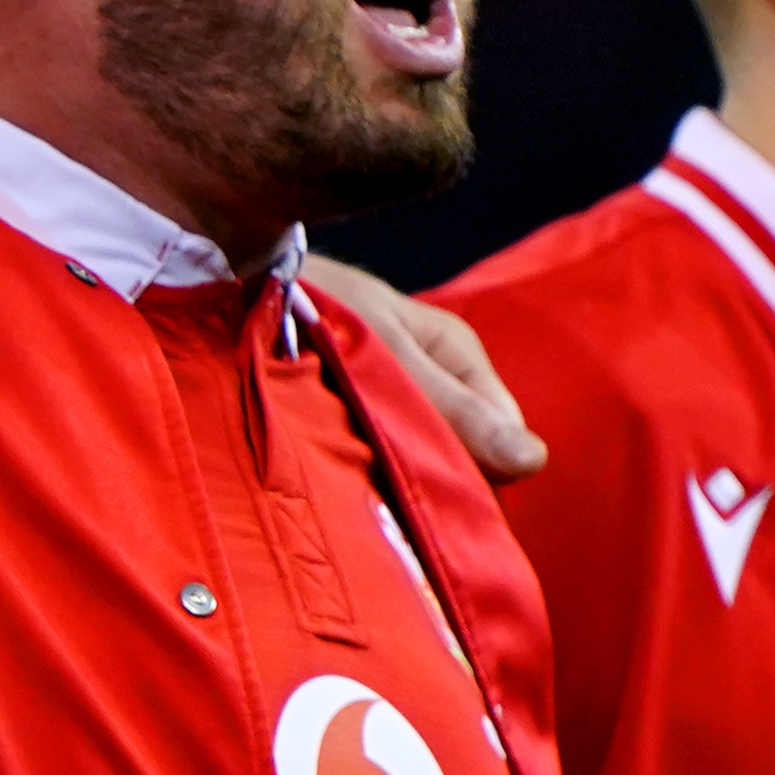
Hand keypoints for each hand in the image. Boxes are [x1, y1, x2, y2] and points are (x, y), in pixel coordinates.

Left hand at [307, 257, 543, 480]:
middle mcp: (439, 376)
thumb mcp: (389, 356)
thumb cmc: (317, 304)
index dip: (476, 473)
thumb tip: (535, 460)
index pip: (502, 437)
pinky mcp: (361, 405)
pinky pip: (384, 447)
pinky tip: (340, 472)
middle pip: (465, 449)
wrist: (238, 278)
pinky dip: (367, 463)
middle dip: (435, 474)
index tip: (432, 495)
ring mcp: (401, 391)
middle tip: (386, 487)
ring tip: (357, 477)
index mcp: (459, 355)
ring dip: (397, 472)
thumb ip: (454, 410)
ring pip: (424, 452)